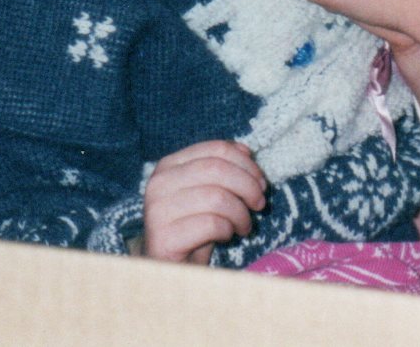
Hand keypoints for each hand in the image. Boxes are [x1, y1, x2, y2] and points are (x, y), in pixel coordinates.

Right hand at [141, 141, 265, 264]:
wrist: (170, 270)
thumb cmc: (194, 228)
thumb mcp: (208, 193)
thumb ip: (222, 170)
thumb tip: (245, 151)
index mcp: (169, 165)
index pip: (216, 149)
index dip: (246, 164)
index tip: (261, 182)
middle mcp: (159, 183)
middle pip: (217, 169)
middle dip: (248, 186)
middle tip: (259, 204)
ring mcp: (158, 211)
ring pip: (217, 196)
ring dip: (240, 213)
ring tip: (244, 226)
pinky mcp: (165, 238)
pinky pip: (211, 224)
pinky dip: (228, 229)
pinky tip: (227, 236)